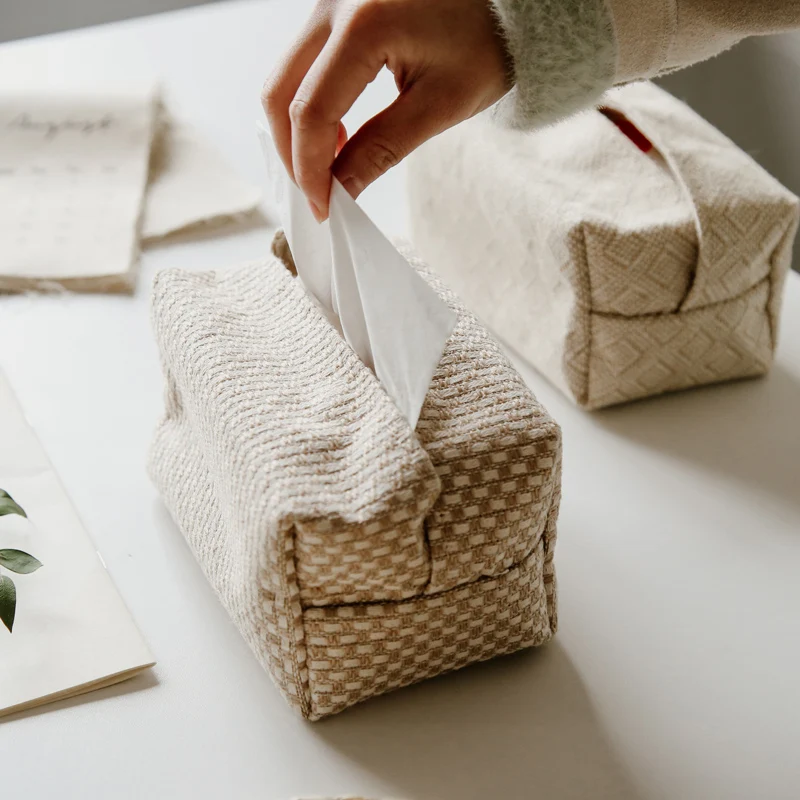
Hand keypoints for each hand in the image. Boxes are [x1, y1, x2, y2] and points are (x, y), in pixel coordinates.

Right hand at [262, 0, 510, 220]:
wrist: (507, 1)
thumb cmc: (488, 40)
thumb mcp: (440, 104)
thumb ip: (382, 148)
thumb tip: (341, 188)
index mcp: (363, 24)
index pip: (312, 111)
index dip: (310, 168)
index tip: (323, 207)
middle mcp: (334, 3)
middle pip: (281, 91)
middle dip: (293, 152)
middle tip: (318, 195)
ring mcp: (330, 1)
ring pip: (286, 78)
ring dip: (298, 131)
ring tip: (331, 170)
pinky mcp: (336, 10)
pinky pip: (303, 64)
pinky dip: (309, 105)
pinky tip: (337, 136)